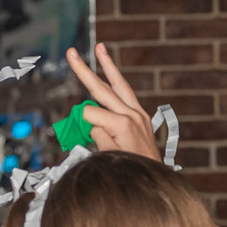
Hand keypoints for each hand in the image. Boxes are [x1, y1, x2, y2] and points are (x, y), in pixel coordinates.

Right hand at [64, 43, 161, 159]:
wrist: (155, 179)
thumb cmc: (130, 170)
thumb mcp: (108, 157)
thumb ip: (99, 136)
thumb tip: (93, 121)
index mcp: (122, 125)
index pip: (89, 114)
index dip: (80, 124)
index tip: (81, 137)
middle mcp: (132, 115)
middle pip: (102, 88)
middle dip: (85, 70)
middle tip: (72, 53)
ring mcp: (139, 114)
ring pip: (119, 84)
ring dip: (108, 65)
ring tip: (101, 48)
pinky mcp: (141, 117)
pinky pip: (127, 94)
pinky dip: (116, 82)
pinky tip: (110, 72)